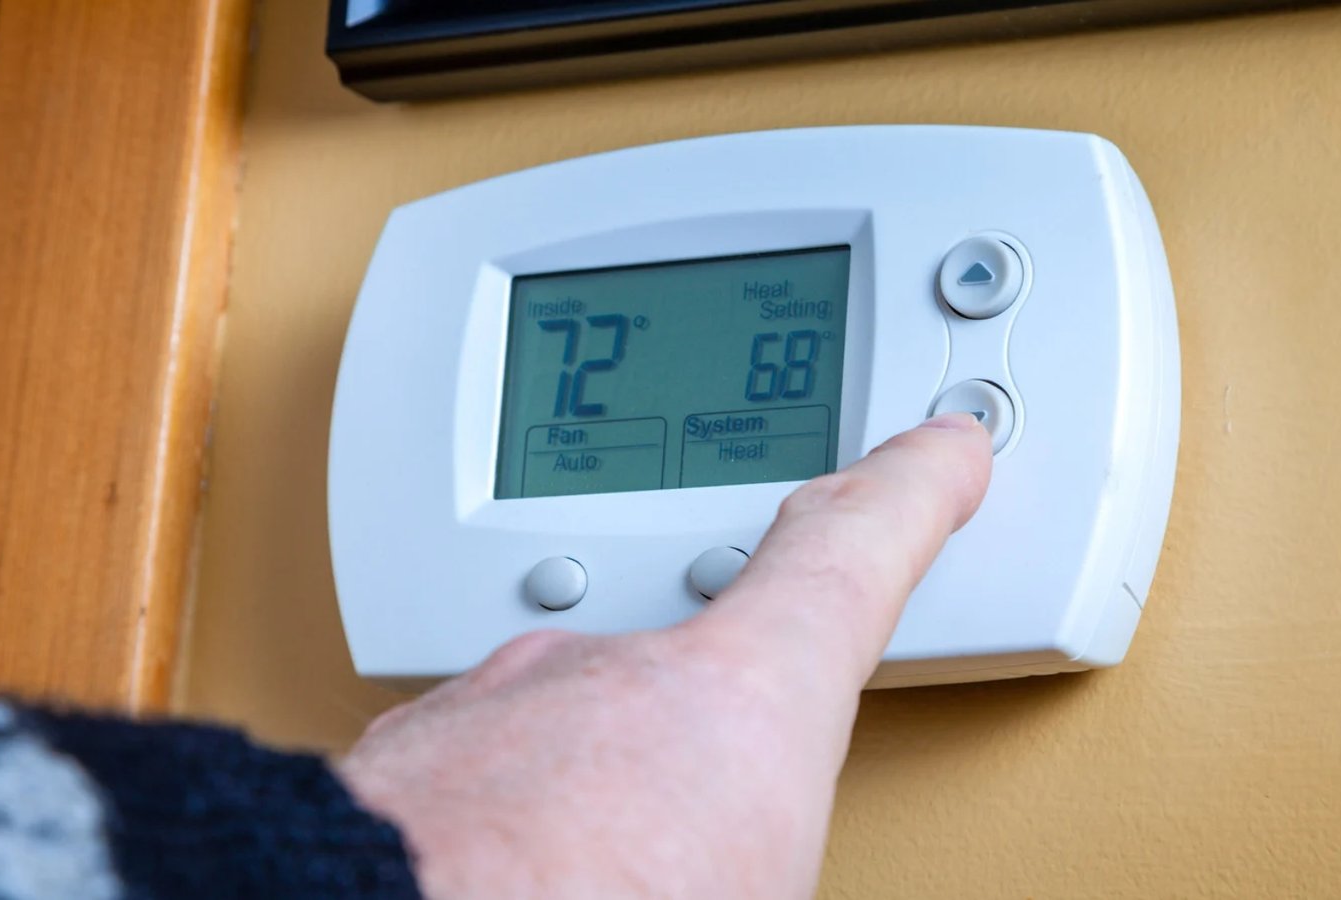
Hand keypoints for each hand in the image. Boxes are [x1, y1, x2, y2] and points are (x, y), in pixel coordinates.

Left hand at [339, 414, 992, 898]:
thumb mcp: (757, 892)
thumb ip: (771, 854)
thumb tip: (768, 865)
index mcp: (731, 714)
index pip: (848, 556)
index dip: (906, 493)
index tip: (940, 449)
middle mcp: (606, 677)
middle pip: (700, 682)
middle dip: (706, 762)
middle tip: (691, 858)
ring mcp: (496, 705)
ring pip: (582, 736)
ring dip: (593, 809)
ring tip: (581, 885)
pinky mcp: (400, 752)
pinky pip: (484, 772)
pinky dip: (501, 822)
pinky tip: (497, 880)